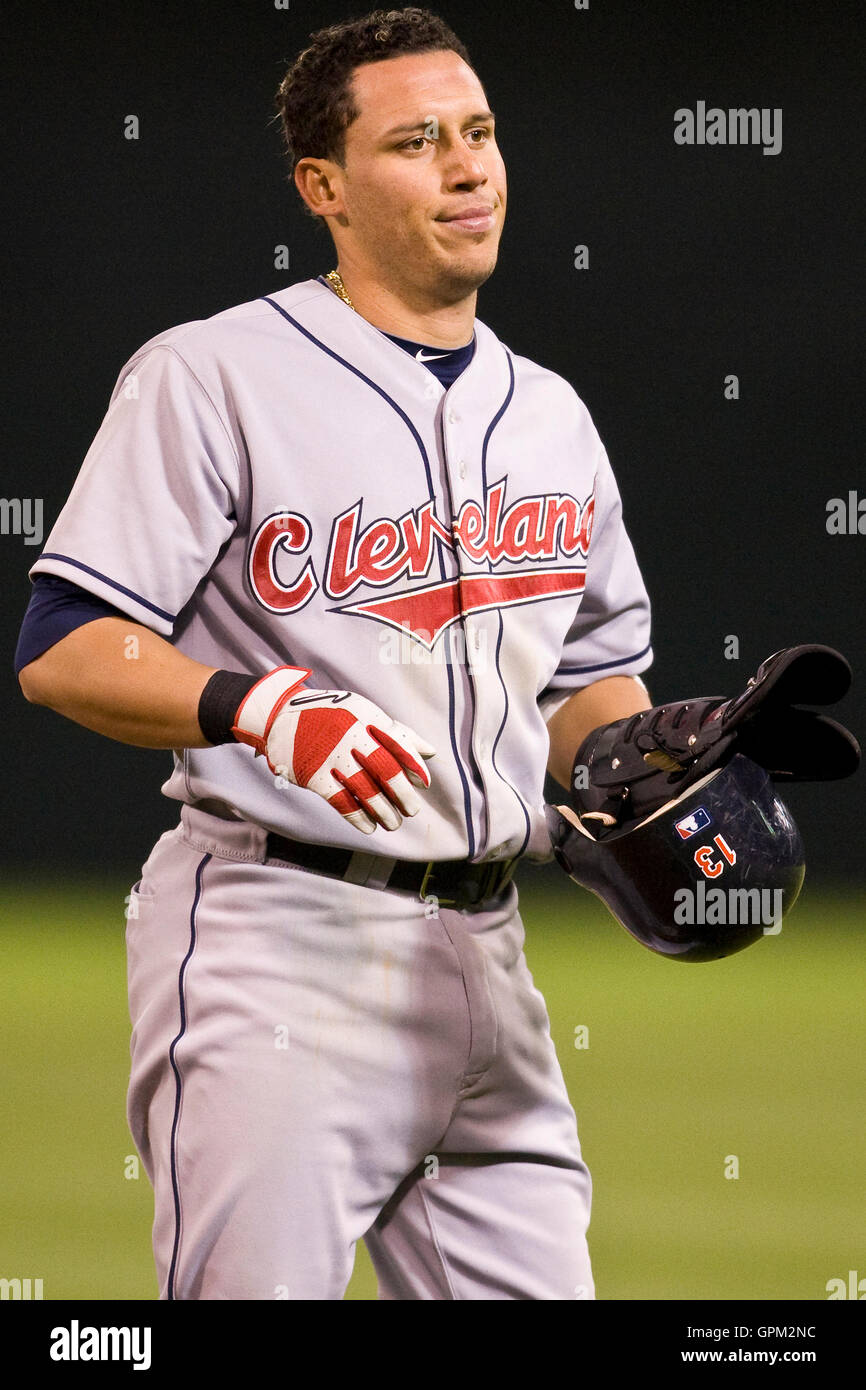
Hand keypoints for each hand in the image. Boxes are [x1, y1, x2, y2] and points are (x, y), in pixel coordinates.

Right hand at [232, 667, 435, 834]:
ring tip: (393, 823)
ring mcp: (330, 755)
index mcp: (365, 716)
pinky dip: (358, 817)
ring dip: (383, 811)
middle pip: (384, 769)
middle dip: (402, 793)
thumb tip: (429, 754)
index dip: (414, 766)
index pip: (398, 743)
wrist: (278, 715)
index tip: (424, 784)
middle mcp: (349, 734)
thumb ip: (396, 732)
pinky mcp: (313, 774)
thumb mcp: (362, 711)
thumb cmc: (330, 715)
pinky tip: (369, 826)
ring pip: (365, 789)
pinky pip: (341, 801)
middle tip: (412, 810)